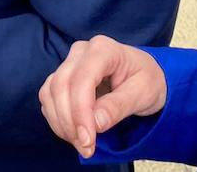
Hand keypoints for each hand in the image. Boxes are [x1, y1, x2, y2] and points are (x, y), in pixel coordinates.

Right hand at [39, 36, 166, 159]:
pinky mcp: (63, 76)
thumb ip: (118, 107)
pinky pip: (48, 97)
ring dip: (61, 122)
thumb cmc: (147, 80)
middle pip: (61, 85)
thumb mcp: (142, 94)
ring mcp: (70, 62)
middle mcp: (81, 51)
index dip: (80, 111)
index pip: (82, 79)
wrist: (146, 75)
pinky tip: (73, 132)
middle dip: (70, 122)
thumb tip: (95, 123)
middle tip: (86, 148)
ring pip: (50, 92)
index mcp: (103, 49)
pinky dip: (56, 118)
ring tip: (82, 144)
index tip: (87, 140)